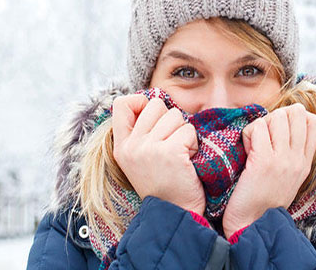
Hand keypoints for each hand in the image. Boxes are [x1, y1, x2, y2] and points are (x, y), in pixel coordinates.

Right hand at [112, 94, 205, 214]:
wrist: (175, 214)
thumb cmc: (164, 183)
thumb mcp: (139, 159)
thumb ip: (141, 132)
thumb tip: (154, 101)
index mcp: (122, 146)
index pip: (121, 103)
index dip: (141, 102)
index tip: (154, 120)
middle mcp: (132, 146)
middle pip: (156, 104)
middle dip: (170, 120)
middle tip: (172, 144)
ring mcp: (149, 148)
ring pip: (175, 115)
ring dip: (184, 133)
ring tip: (180, 155)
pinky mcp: (170, 151)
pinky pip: (189, 130)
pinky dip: (194, 144)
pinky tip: (188, 161)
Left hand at [222, 103, 315, 237]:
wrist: (253, 225)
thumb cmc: (264, 202)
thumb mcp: (289, 179)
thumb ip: (292, 155)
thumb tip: (285, 126)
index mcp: (306, 162)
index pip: (314, 121)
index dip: (294, 116)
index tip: (279, 130)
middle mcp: (298, 159)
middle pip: (296, 112)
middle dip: (276, 116)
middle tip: (265, 135)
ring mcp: (283, 159)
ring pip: (277, 116)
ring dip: (261, 124)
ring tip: (255, 143)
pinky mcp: (264, 160)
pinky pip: (258, 127)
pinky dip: (249, 134)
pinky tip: (247, 150)